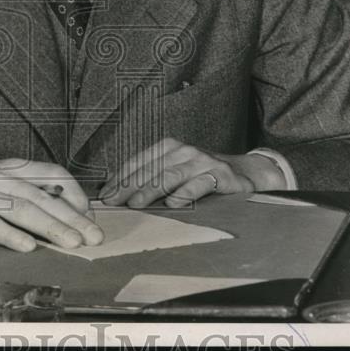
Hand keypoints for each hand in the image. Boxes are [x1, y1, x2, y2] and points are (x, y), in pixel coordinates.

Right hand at [0, 155, 103, 251]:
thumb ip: (27, 189)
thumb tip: (65, 209)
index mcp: (13, 167)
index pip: (53, 173)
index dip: (75, 194)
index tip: (90, 215)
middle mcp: (1, 177)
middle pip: (44, 196)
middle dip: (73, 218)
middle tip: (95, 237)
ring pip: (23, 209)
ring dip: (52, 227)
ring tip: (73, 244)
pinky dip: (10, 236)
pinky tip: (28, 248)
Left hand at [99, 138, 285, 207]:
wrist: (244, 172)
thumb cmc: (202, 174)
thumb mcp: (176, 170)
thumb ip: (152, 178)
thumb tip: (120, 193)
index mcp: (169, 147)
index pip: (139, 161)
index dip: (121, 178)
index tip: (106, 194)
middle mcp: (184, 151)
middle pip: (152, 169)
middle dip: (129, 186)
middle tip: (113, 201)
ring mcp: (202, 161)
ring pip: (171, 175)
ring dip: (151, 190)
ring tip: (136, 203)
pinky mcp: (219, 175)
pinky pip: (199, 184)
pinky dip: (185, 193)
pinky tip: (173, 203)